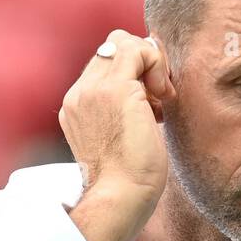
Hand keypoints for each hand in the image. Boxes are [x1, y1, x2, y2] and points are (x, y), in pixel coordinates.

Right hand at [59, 30, 175, 240]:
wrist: (120, 199)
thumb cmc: (128, 183)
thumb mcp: (119, 141)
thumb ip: (122, 114)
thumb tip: (151, 95)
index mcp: (76, 108)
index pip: (103, 65)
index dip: (134, 74)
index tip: (153, 103)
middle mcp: (78, 95)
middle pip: (112, 47)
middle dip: (143, 64)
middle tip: (160, 97)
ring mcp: (92, 90)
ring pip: (123, 42)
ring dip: (151, 63)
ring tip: (162, 99)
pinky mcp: (114, 89)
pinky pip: (138, 49)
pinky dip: (157, 63)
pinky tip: (163, 97)